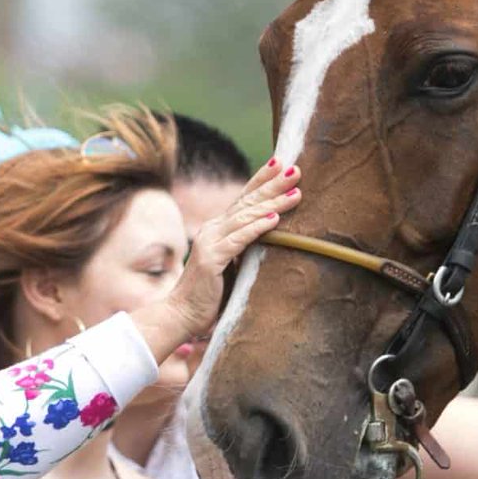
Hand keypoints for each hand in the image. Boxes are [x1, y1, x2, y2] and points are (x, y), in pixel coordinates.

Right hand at [130, 160, 300, 357]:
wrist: (182, 314)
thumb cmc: (210, 293)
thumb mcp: (232, 263)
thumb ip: (245, 246)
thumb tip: (273, 234)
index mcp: (218, 228)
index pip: (243, 199)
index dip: (261, 180)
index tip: (281, 164)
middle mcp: (213, 229)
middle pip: (247, 202)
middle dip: (272, 185)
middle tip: (295, 169)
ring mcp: (210, 242)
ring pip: (246, 217)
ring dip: (272, 204)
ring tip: (295, 193)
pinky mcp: (211, 259)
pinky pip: (238, 240)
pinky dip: (257, 228)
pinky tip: (275, 219)